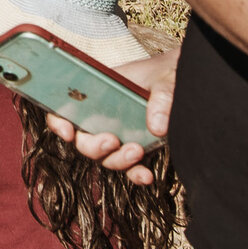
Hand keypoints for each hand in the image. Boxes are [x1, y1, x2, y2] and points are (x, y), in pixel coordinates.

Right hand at [42, 41, 177, 184]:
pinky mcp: (138, 147)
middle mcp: (104, 114)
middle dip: (93, 146)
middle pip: (84, 139)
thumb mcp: (166, 76)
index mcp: (98, 90)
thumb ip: (162, 97)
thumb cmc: (169, 72)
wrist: (188, 80)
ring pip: (105, 156)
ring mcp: (120, 133)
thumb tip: (157, 128)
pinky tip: (146, 176)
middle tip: (111, 141)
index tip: (68, 132)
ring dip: (117, 160)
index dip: (59, 122)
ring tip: (137, 152)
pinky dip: (135, 174)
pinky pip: (129, 168)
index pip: (66, 107)